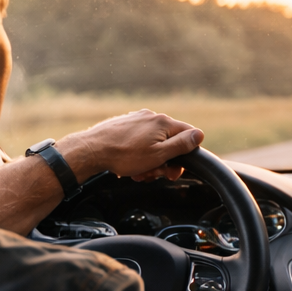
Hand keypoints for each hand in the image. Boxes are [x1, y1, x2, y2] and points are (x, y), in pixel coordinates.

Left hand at [57, 109, 203, 182]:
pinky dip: (139, 154)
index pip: (189, 134)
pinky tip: (130, 164)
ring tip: (139, 171)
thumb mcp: (159, 155)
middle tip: (154, 174)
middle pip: (170, 140)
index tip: (174, 169)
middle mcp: (151, 117)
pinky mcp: (125, 124)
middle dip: (165, 161)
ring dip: (151, 160)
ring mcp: (137, 119)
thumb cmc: (124, 155)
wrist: (92, 150)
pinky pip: (140, 140)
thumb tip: (199, 135)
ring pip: (154, 143)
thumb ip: (181, 145)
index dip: (186, 154)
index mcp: (163, 122)